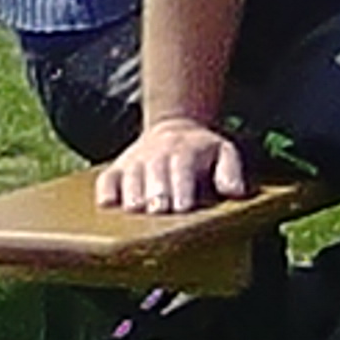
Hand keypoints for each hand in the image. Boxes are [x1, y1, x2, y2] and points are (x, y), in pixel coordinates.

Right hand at [96, 115, 249, 214]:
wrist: (174, 128)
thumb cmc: (202, 152)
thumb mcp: (225, 152)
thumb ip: (231, 171)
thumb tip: (234, 192)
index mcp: (184, 152)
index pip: (182, 170)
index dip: (181, 188)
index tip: (183, 207)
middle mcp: (156, 155)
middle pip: (153, 175)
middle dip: (155, 193)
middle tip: (158, 210)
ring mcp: (134, 162)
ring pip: (128, 178)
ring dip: (131, 194)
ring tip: (135, 210)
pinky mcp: (116, 170)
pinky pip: (106, 180)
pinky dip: (105, 192)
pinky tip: (108, 205)